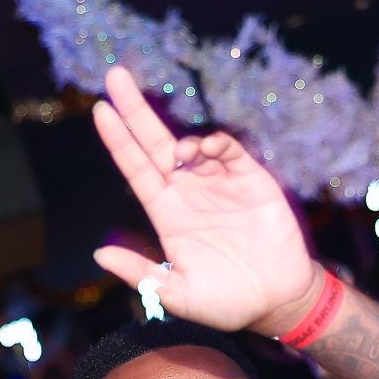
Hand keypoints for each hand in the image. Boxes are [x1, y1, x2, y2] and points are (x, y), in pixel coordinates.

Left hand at [91, 67, 322, 333]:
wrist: (278, 302)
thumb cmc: (227, 304)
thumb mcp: (177, 294)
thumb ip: (141, 274)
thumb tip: (100, 253)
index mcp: (168, 216)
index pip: (137, 170)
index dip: (119, 141)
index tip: (100, 110)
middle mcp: (189, 193)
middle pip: (155, 144)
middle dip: (135, 110)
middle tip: (114, 75)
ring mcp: (219, 184)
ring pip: (191, 144)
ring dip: (180, 138)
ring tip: (180, 151)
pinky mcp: (250, 180)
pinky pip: (229, 151)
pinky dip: (216, 143)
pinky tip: (205, 149)